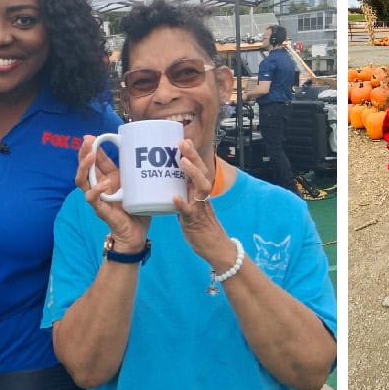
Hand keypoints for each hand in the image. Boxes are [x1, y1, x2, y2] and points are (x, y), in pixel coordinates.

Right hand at [75, 135, 150, 250]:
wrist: (137, 233)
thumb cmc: (137, 208)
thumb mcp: (138, 185)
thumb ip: (139, 171)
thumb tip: (146, 150)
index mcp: (108, 179)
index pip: (95, 161)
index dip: (91, 148)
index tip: (91, 136)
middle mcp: (100, 187)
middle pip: (84, 167)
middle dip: (83, 153)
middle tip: (86, 140)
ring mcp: (98, 199)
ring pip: (82, 181)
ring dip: (84, 167)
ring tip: (91, 156)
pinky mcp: (101, 211)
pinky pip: (93, 200)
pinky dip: (96, 191)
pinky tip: (104, 184)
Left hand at [172, 139, 235, 269]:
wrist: (217, 249)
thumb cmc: (203, 228)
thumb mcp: (194, 207)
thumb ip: (185, 196)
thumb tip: (171, 184)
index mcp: (200, 193)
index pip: (199, 170)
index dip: (193, 155)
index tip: (185, 140)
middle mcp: (202, 198)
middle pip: (201, 173)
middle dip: (193, 156)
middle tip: (184, 142)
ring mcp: (200, 209)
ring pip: (199, 188)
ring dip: (192, 173)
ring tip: (182, 161)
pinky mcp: (195, 223)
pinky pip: (189, 213)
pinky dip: (182, 205)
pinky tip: (174, 198)